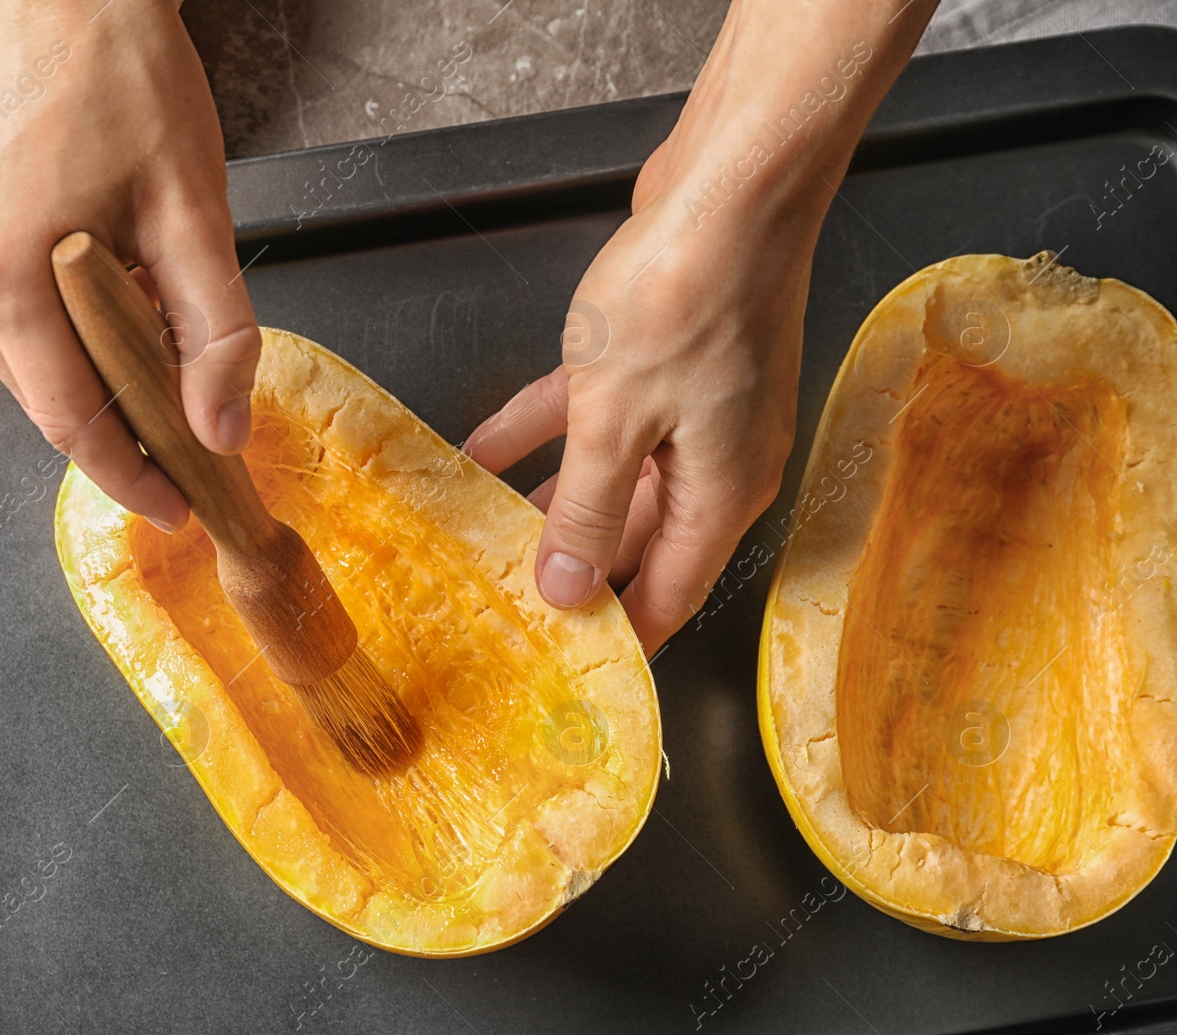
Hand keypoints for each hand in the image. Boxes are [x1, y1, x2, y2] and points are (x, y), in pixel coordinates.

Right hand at [0, 0, 254, 531]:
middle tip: (193, 452)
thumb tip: (220, 429)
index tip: (177, 505)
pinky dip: (70, 338)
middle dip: (120, 434)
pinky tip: (124, 317)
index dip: (128, 476)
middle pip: (44, 397)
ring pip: (28, 364)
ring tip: (169, 375)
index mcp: (0, 276)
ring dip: (97, 381)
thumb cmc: (126, 79)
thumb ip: (215, 332)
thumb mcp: (194, 213)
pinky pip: (14, 321)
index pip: (68, 420)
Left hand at [465, 134, 823, 652]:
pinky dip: (542, 434)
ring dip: (550, 502)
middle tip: (510, 604)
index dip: (620, 634)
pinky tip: (482, 451)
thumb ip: (588, 512)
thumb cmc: (687, 299)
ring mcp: (692, 410)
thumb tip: (568, 592)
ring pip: (613, 478)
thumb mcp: (616, 424)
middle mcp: (716, 461)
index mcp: (722, 493)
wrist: (732, 186)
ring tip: (486, 537)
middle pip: (638, 540)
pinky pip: (594, 418)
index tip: (571, 668)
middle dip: (575, 570)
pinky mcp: (661, 363)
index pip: (671, 594)